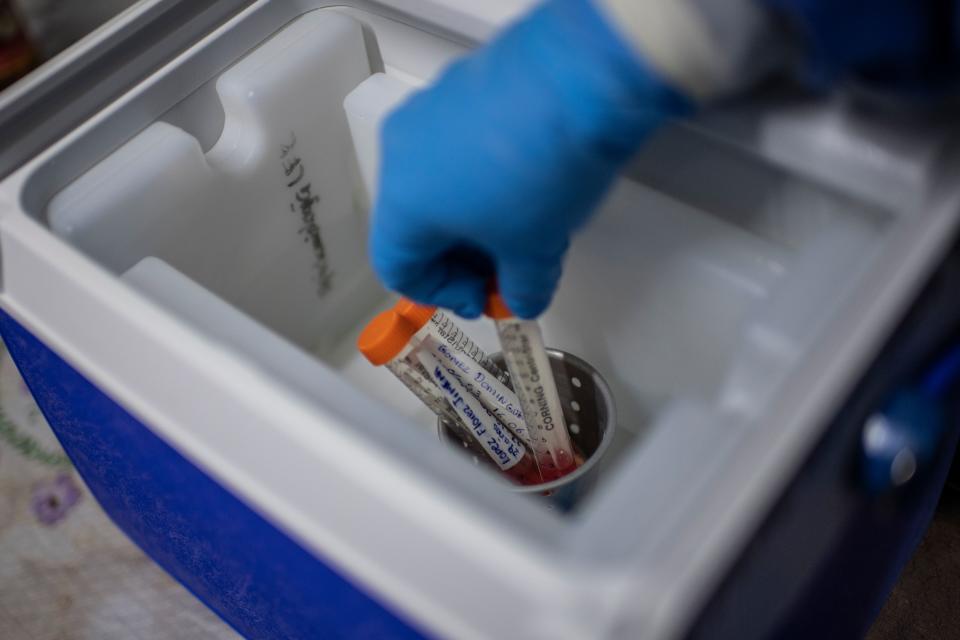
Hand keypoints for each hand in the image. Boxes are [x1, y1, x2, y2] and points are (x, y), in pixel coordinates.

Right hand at [370, 0, 690, 317]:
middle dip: (464, 256)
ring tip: (529, 223)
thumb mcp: (535, 250)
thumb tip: (523, 297)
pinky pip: (458, 145)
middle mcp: (402, 153)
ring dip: (476, 215)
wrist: (579, 79)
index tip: (485, 297)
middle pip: (419, 224)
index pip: (400, 269)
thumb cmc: (542, 168)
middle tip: (509, 268)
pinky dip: (484, 175)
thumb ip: (523, 288)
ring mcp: (429, 112)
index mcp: (404, 203)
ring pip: (439, 184)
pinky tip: (530, 177)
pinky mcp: (459, 85)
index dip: (444, 294)